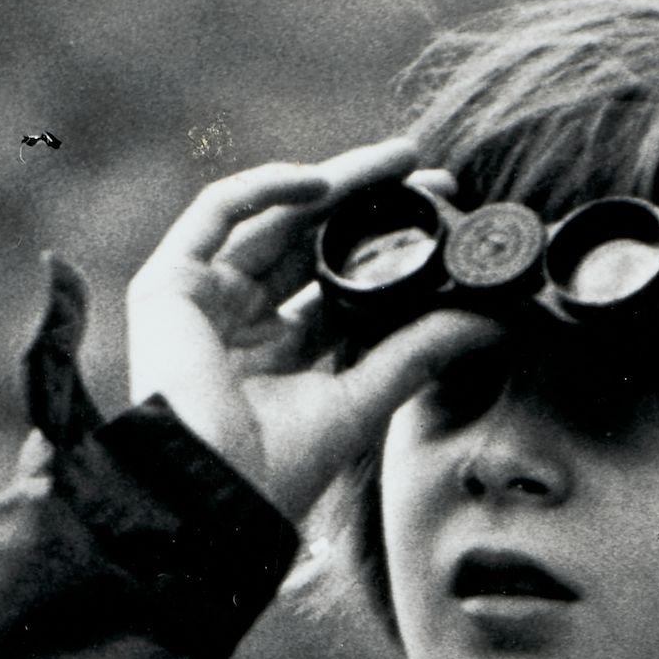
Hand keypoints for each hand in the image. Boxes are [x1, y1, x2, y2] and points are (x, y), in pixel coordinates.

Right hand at [123, 144, 497, 517]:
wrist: (205, 496)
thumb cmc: (271, 471)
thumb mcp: (360, 400)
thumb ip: (417, 354)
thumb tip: (490, 321)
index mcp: (279, 355)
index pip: (336, 283)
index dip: (383, 248)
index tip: (439, 218)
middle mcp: (240, 323)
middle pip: (308, 243)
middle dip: (366, 203)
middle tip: (424, 171)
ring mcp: (202, 301)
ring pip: (271, 218)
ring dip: (333, 183)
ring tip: (392, 162)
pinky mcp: (168, 285)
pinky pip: (215, 214)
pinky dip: (265, 188)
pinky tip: (321, 183)